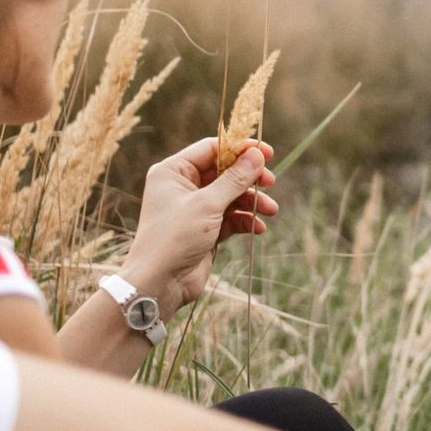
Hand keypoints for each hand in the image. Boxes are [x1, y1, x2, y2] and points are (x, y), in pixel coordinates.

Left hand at [119, 136, 277, 316]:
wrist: (160, 281)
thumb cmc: (174, 237)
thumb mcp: (207, 204)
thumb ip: (234, 179)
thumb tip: (257, 155)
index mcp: (173, 171)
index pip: (211, 149)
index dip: (239, 149)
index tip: (266, 152)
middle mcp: (182, 186)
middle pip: (224, 172)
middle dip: (249, 178)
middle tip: (270, 182)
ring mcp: (194, 208)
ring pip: (231, 196)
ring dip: (252, 202)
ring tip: (270, 210)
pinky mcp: (205, 229)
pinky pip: (230, 217)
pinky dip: (244, 220)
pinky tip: (258, 228)